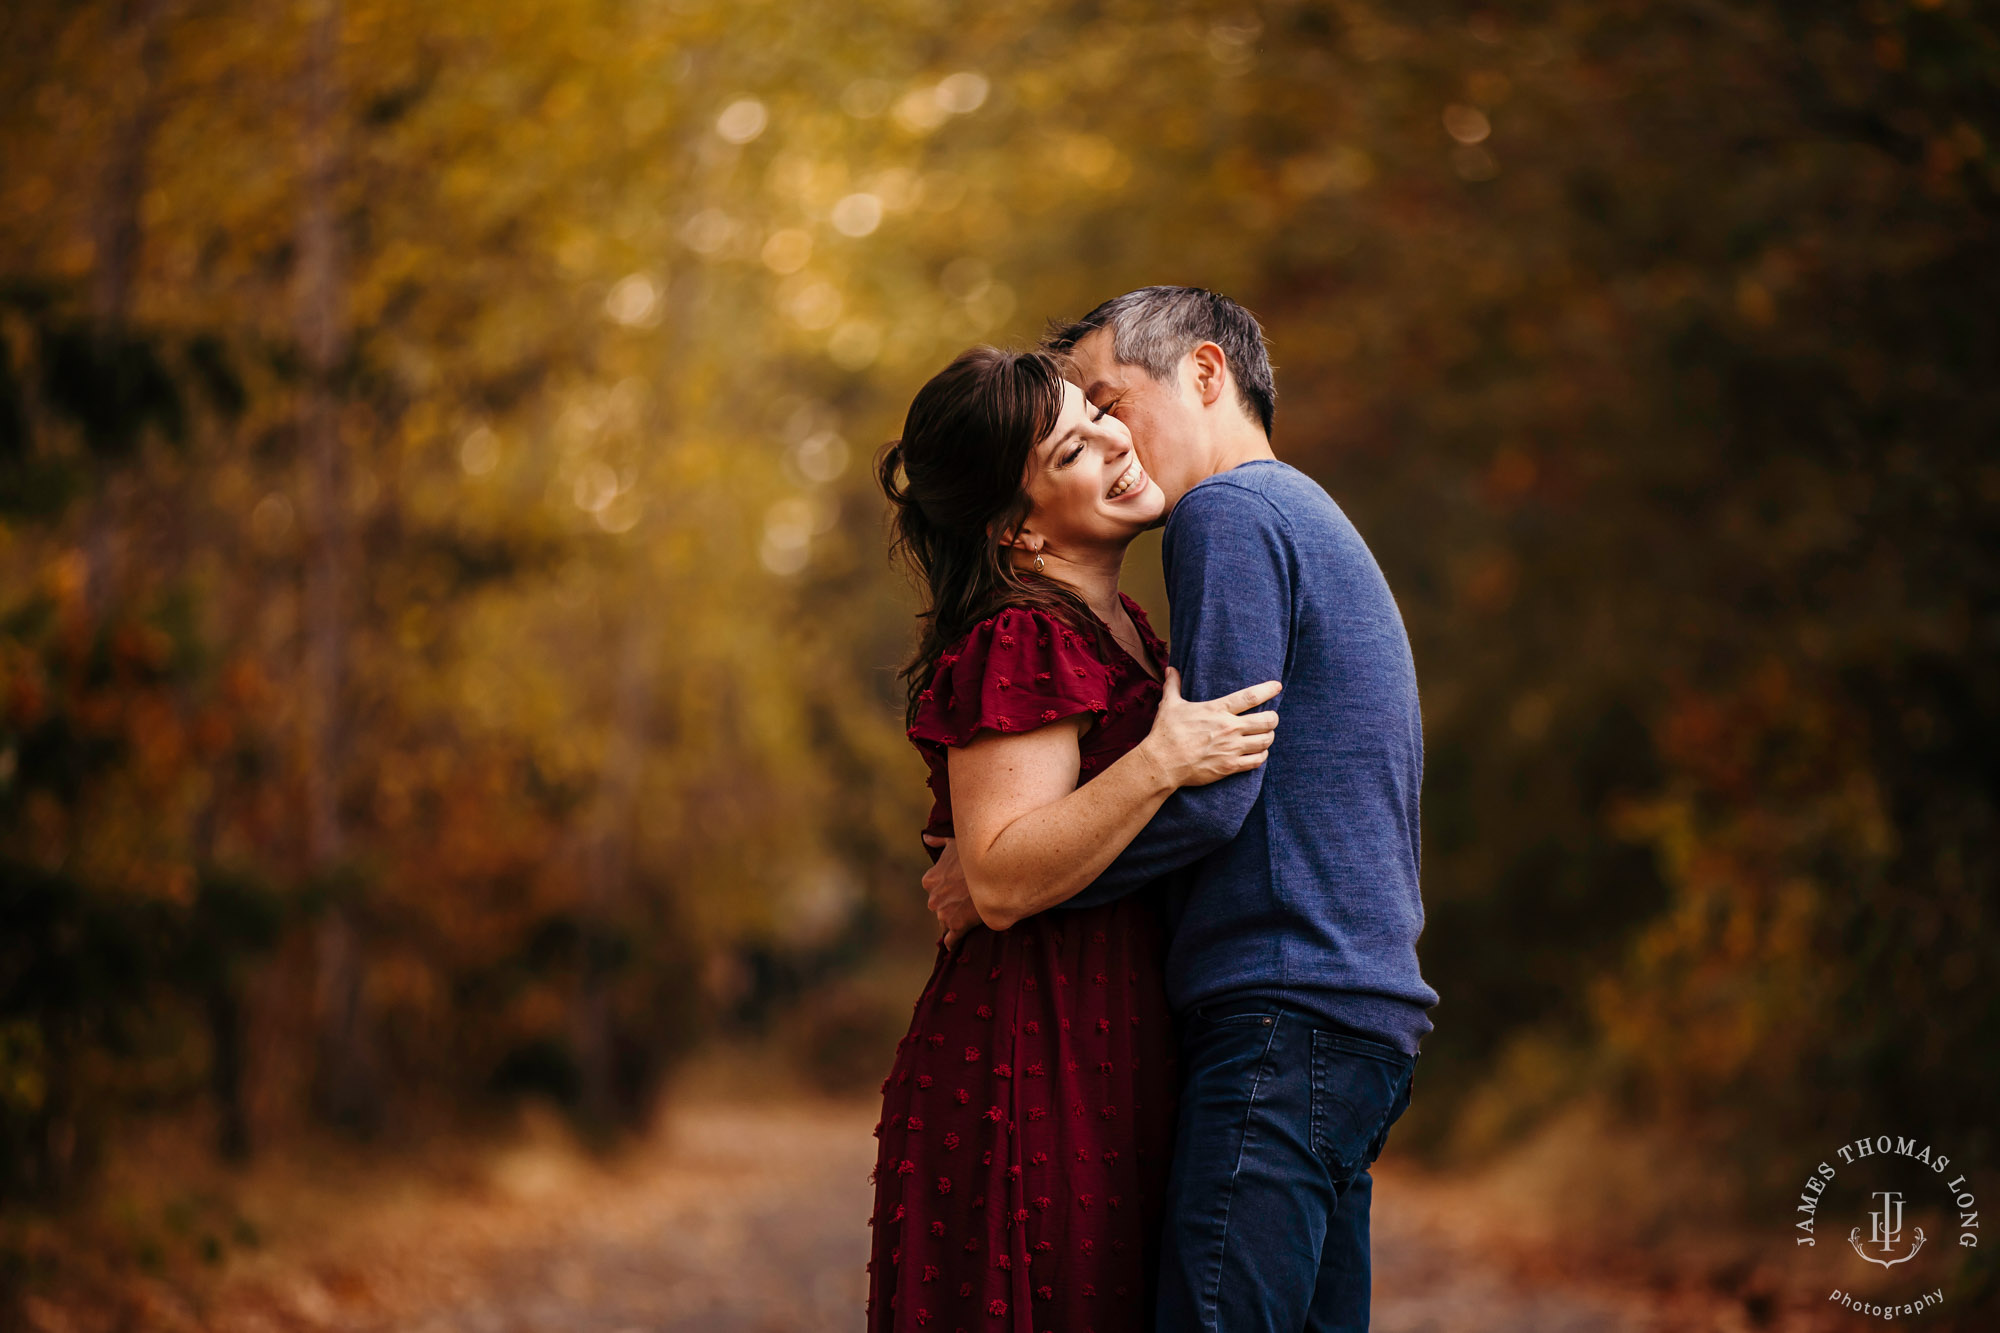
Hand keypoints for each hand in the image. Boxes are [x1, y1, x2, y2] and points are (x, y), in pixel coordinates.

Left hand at [921, 833, 979, 948]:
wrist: (995, 869)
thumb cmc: (977, 853)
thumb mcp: (955, 841)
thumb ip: (939, 840)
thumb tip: (926, 837)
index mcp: (930, 879)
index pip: (935, 890)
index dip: (948, 889)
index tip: (959, 889)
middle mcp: (933, 898)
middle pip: (940, 906)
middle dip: (951, 905)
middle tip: (968, 901)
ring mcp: (944, 913)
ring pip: (946, 921)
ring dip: (955, 920)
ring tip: (970, 917)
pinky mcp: (957, 925)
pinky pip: (952, 939)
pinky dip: (952, 942)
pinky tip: (953, 945)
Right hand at [1139, 667, 1280, 786]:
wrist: (1163, 763)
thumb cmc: (1166, 733)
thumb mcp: (1170, 705)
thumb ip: (1173, 686)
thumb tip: (1171, 670)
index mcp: (1217, 710)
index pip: (1250, 696)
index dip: (1268, 690)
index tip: (1277, 686)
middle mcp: (1229, 728)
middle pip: (1267, 720)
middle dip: (1273, 718)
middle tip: (1271, 718)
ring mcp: (1231, 748)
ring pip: (1265, 741)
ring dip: (1269, 737)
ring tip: (1266, 735)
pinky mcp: (1230, 766)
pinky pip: (1257, 761)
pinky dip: (1262, 756)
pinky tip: (1259, 753)